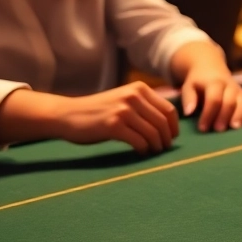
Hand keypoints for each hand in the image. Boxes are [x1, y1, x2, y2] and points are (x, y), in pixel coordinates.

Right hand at [52, 82, 180, 154]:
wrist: (67, 115)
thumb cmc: (98, 111)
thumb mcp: (123, 99)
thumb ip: (143, 105)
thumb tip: (169, 123)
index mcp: (139, 89)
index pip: (169, 109)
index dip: (174, 126)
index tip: (172, 137)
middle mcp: (133, 97)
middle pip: (163, 122)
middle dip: (166, 138)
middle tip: (164, 148)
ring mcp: (123, 110)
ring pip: (153, 133)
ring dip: (156, 146)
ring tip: (153, 151)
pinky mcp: (113, 126)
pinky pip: (139, 141)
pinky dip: (144, 149)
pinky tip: (141, 152)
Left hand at [181, 67, 241, 131]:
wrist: (210, 68)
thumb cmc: (198, 81)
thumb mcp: (189, 86)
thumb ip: (188, 98)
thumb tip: (189, 112)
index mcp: (215, 83)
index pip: (214, 99)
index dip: (208, 114)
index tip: (202, 128)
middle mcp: (229, 85)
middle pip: (230, 101)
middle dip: (224, 116)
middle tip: (218, 129)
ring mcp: (238, 90)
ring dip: (239, 115)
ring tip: (234, 128)